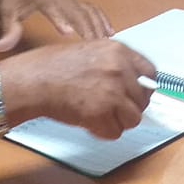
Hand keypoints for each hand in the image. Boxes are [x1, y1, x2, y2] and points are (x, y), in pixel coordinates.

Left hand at [0, 0, 113, 51]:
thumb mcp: (6, 10)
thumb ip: (7, 30)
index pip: (53, 8)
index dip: (60, 19)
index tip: (68, 33)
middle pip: (78, 12)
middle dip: (88, 30)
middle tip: (95, 50)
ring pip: (89, 11)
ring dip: (99, 27)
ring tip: (107, 45)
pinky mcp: (75, 1)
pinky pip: (92, 9)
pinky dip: (102, 20)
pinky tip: (110, 33)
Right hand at [6, 39, 156, 139]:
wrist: (32, 80)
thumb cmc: (53, 65)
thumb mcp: (91, 51)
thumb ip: (114, 64)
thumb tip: (134, 84)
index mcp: (119, 50)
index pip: (151, 73)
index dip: (144, 88)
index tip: (136, 96)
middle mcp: (120, 70)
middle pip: (143, 99)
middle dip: (129, 108)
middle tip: (111, 110)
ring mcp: (112, 92)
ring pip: (133, 119)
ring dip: (118, 122)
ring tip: (99, 117)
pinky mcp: (101, 113)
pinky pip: (115, 132)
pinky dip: (103, 132)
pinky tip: (89, 123)